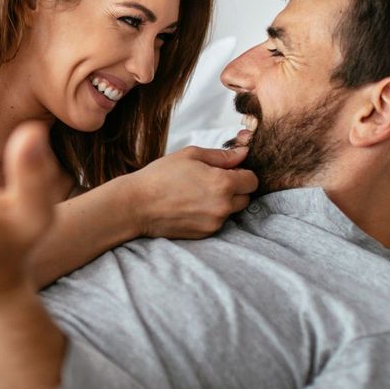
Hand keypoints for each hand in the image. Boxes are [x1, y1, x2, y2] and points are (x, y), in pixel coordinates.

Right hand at [124, 146, 257, 238]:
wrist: (137, 205)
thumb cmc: (161, 176)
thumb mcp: (191, 155)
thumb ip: (222, 156)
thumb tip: (243, 154)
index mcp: (223, 183)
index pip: (252, 180)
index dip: (243, 173)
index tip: (230, 171)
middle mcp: (223, 206)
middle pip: (246, 198)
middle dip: (236, 189)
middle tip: (213, 181)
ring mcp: (214, 223)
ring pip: (232, 211)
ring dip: (223, 202)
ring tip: (198, 194)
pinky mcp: (205, 234)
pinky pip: (217, 222)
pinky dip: (211, 214)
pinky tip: (191, 206)